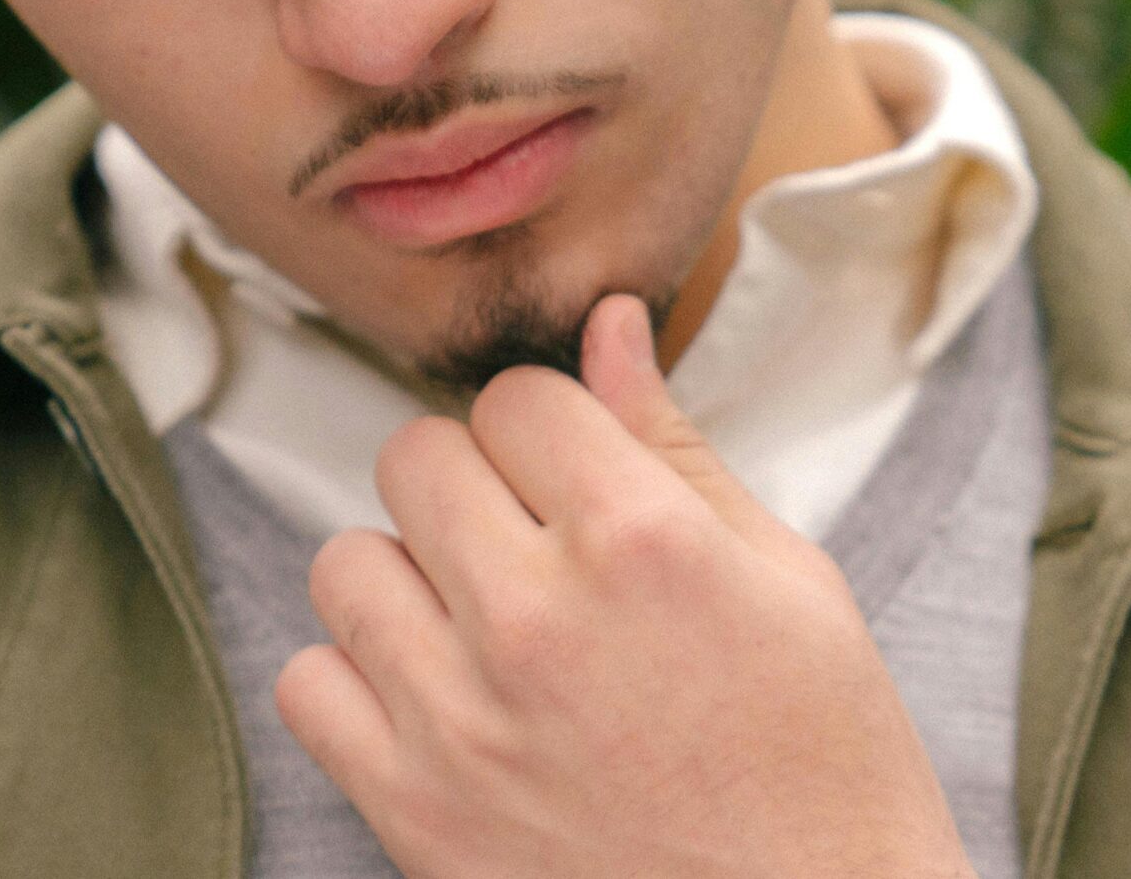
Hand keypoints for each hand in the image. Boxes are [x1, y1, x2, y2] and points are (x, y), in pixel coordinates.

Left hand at [275, 294, 974, 878]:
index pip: (517, 396)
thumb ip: (673, 444)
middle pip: (416, 457)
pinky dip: (357, 683)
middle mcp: (537, 619)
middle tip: (534, 551)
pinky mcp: (410, 807)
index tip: (577, 480)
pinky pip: (308, 682)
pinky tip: (436, 701)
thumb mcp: (789, 583)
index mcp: (642, 545)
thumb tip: (607, 324)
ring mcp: (461, 718)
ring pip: (346, 559)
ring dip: (408, 580)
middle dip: (473, 487)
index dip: (550, 431)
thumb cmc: (822, 777)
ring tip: (483, 628)